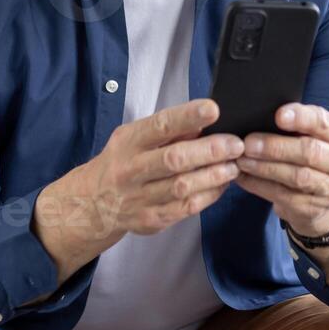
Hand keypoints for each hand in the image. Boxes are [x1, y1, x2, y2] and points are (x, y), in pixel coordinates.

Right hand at [33, 99, 243, 284]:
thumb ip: (168, 131)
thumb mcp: (135, 137)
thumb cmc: (123, 161)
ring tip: (234, 166)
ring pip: (182, 187)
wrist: (92, 203)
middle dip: (209, 151)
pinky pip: (185, 209)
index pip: (159, 126)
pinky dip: (208, 196)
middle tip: (236, 144)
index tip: (213, 109)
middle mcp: (131, 170)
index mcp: (128, 142)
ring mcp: (139, 198)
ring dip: (213, 176)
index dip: (187, 116)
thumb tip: (206, 121)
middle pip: (174, 160)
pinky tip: (222, 185)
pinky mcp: (150, 220)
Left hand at [235, 103, 328, 238]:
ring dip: (265, 168)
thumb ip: (297, 126)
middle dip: (276, 147)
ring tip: (242, 160)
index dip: (302, 118)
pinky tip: (243, 177)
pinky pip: (283, 196)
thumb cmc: (312, 158)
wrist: (325, 201)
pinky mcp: (313, 208)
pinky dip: (260, 185)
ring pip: (297, 176)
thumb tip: (260, 116)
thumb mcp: (314, 137)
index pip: (323, 123)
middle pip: (309, 152)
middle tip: (249, 143)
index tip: (278, 116)